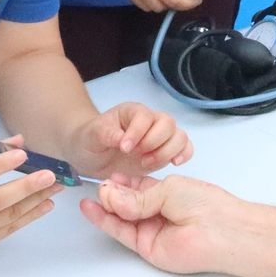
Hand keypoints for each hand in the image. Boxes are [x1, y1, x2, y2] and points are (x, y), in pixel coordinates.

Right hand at [0, 135, 63, 252]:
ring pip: (7, 217)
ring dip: (35, 201)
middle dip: (27, 187)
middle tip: (51, 175)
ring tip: (55, 187)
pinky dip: (29, 217)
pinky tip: (45, 204)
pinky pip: (7, 230)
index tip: (23, 154)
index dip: (0, 165)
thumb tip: (19, 140)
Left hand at [70, 102, 193, 179]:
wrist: (91, 154)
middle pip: (168, 124)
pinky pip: (184, 149)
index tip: (124, 148)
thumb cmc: (91, 139)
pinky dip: (183, 155)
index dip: (137, 132)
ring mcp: (159, 138)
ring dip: (167, 152)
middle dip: (154, 142)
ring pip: (179, 136)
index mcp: (133, 113)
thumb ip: (106, 133)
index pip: (145, 117)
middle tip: (137, 156)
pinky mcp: (164, 153)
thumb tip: (122, 139)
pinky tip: (174, 163)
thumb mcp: (92, 135)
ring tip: (147, 163)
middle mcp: (150, 122)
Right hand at [80, 174, 236, 275]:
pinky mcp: (145, 246)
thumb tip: (111, 194)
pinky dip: (104, 221)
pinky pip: (121, 232)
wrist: (219, 231)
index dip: (121, 182)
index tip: (107, 177)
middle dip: (111, 193)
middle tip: (100, 185)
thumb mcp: (167, 190)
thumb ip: (137, 196)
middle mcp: (157, 211)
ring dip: (105, 206)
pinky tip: (92, 209)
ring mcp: (151, 229)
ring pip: (121, 217)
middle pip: (126, 202)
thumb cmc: (205, 204)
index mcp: (167, 192)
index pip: (137, 187)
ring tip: (93, 195)